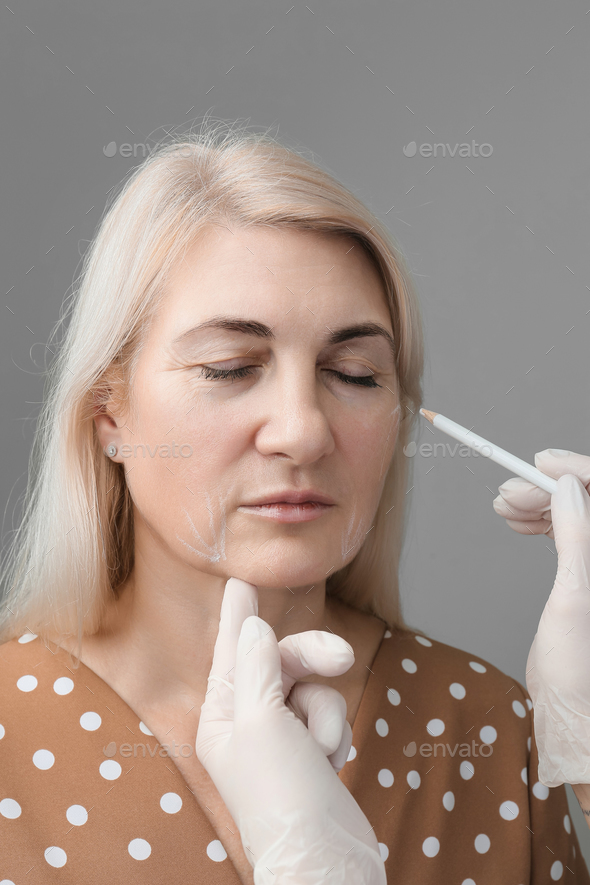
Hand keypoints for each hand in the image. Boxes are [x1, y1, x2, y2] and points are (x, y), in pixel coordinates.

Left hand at [196, 577, 386, 883]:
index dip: (238, 615)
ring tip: (323, 748)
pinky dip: (336, 733)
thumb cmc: (282, 794)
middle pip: (283, 662)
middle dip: (313, 661)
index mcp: (223, 717)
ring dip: (326, 714)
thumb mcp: (261, 721)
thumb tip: (250, 624)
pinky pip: (330, 715)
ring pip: (314, 688)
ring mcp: (282, 738)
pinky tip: (333, 761)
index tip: (241, 581)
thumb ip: (258, 665)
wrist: (325, 856)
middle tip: (342, 654)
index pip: (231, 653)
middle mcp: (249, 724)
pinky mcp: (312, 751)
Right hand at [492, 449, 589, 786]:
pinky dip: (543, 525)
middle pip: (588, 503)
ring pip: (576, 516)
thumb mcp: (575, 594)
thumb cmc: (578, 667)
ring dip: (541, 506)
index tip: (541, 462)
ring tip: (504, 508)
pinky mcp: (587, 578)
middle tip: (508, 493)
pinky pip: (569, 535)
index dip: (576, 470)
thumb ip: (577, 535)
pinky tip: (520, 524)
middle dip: (548, 490)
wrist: (572, 710)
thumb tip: (567, 485)